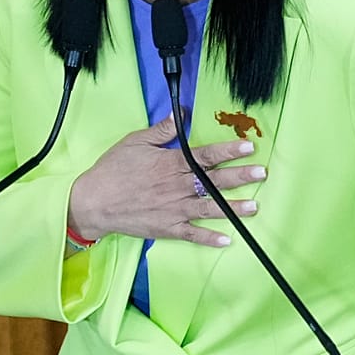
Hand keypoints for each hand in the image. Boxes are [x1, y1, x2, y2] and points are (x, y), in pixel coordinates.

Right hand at [67, 116, 264, 246]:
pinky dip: (208, 238)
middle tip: (261, 174)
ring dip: (233, 208)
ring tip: (253, 207)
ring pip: (209, 208)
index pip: (206, 155)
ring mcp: (173, 209)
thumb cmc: (112, 170)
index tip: (248, 148)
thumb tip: (182, 114)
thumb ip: (162, 130)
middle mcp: (176, 186)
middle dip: (240, 177)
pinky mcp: (167, 228)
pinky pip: (191, 234)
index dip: (228, 151)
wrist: (93, 202)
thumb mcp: (135, 142)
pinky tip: (226, 240)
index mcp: (170, 164)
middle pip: (214, 181)